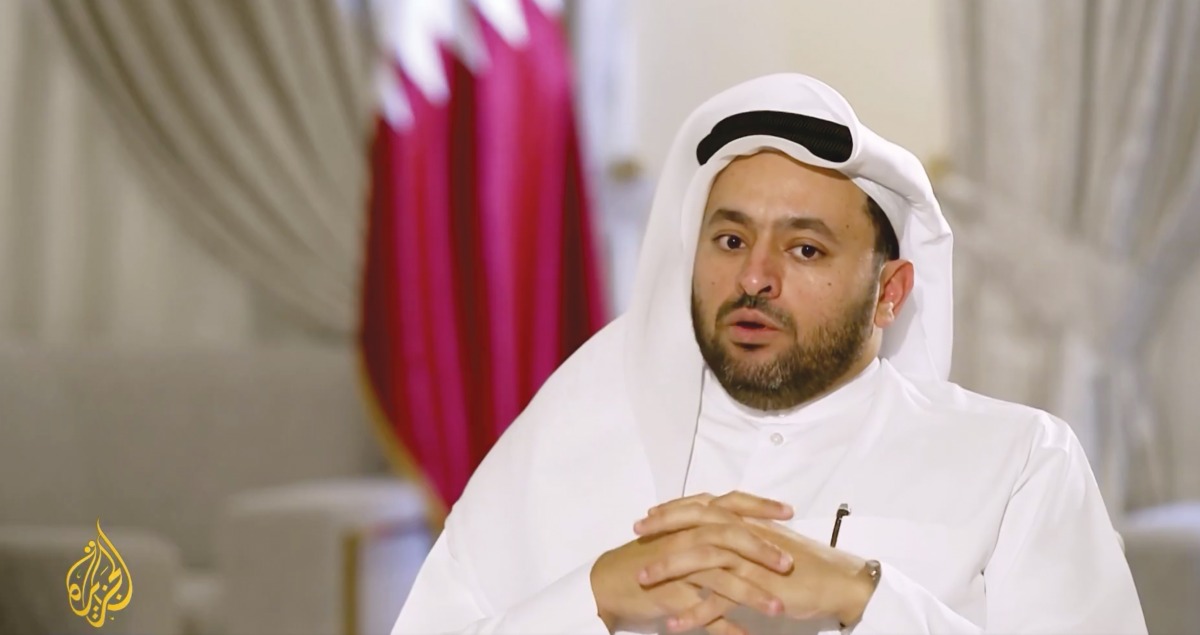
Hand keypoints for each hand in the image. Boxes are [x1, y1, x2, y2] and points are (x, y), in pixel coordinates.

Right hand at [590, 492, 794, 634]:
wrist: (608, 581)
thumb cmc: (644, 559)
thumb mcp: (677, 538)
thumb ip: (705, 529)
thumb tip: (739, 526)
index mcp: (690, 522)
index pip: (729, 504)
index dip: (759, 506)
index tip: (788, 512)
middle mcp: (684, 538)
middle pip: (729, 538)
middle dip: (762, 550)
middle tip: (788, 564)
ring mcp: (676, 567)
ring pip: (719, 577)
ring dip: (751, 594)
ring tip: (777, 609)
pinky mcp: (669, 594)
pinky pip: (701, 612)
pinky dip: (724, 626)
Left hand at [636, 496, 875, 629]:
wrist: (836, 581)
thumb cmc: (803, 563)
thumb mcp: (767, 542)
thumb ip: (743, 533)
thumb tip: (720, 529)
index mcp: (746, 521)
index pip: (704, 507)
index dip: (675, 509)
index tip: (649, 515)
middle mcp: (746, 534)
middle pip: (697, 524)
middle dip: (663, 528)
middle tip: (637, 535)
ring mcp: (751, 560)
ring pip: (703, 558)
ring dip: (670, 568)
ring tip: (644, 579)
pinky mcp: (758, 587)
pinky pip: (721, 601)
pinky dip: (696, 613)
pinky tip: (676, 623)